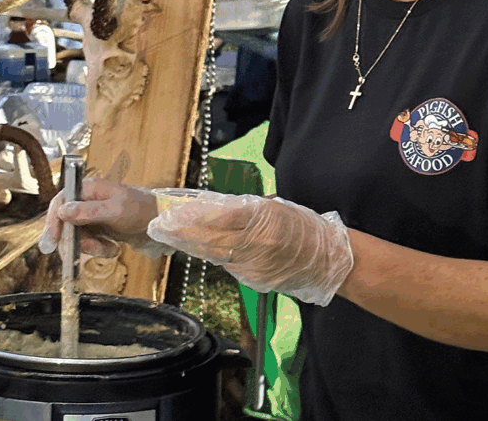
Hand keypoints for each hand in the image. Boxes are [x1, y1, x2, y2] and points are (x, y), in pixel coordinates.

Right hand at [38, 177, 166, 257]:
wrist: (160, 223)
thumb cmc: (142, 210)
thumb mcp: (116, 210)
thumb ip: (89, 211)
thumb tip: (63, 211)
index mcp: (90, 189)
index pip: (60, 201)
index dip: (53, 221)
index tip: (53, 241)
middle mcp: (87, 200)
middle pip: (65, 223)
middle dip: (75, 241)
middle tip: (90, 250)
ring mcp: (91, 215)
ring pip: (75, 236)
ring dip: (89, 247)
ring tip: (108, 249)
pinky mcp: (97, 228)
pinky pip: (87, 243)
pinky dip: (97, 249)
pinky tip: (112, 249)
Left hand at [147, 194, 353, 305]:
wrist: (327, 260)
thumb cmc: (305, 227)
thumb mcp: (278, 207)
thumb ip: (249, 208)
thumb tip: (220, 207)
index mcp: (263, 220)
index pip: (220, 216)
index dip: (194, 215)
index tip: (174, 211)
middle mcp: (255, 243)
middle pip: (211, 238)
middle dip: (183, 231)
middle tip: (160, 225)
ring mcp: (253, 265)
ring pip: (215, 254)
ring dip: (192, 245)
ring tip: (172, 236)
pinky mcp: (254, 280)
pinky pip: (229, 266)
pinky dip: (213, 256)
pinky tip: (200, 250)